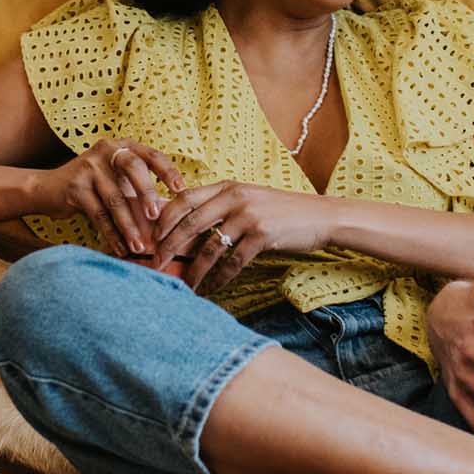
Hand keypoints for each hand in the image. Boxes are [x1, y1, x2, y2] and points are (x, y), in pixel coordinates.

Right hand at [34, 140, 183, 257]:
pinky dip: (111, 234)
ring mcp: (89, 167)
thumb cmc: (93, 185)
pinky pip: (98, 214)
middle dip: (147, 194)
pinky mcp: (75, 187)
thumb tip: (170, 213)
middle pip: (133, 168)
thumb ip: (138, 188)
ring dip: (129, 226)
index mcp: (122, 146)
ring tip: (140, 246)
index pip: (151, 155)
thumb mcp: (116, 179)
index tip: (181, 190)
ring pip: (115, 198)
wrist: (47, 188)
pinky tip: (120, 249)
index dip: (168, 172)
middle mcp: (106, 151)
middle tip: (157, 218)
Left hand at [152, 181, 337, 293]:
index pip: (184, 198)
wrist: (321, 217)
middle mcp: (235, 197)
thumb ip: (222, 206)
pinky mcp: (262, 235)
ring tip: (184, 285)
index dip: (164, 218)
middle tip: (155, 266)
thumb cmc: (282, 211)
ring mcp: (249, 216)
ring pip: (209, 247)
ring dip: (193, 270)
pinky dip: (220, 278)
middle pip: (189, 223)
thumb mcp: (250, 199)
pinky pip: (233, 262)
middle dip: (168, 247)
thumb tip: (188, 229)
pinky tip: (213, 287)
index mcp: (228, 186)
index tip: (151, 238)